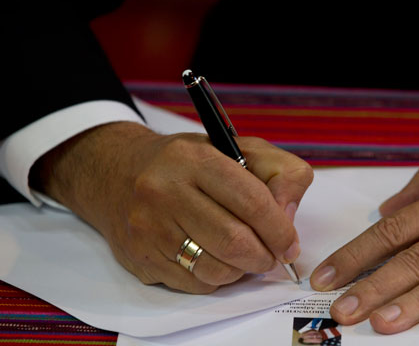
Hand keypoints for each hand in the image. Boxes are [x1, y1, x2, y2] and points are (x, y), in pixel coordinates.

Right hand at [31, 122, 312, 292]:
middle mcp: (165, 191)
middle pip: (234, 242)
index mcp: (194, 159)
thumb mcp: (236, 148)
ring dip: (241, 270)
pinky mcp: (140, 258)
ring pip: (216, 270)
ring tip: (244, 255)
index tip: (290, 244)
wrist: (115, 172)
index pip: (250, 201)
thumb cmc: (186, 163)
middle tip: (272, 256)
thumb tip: (288, 215)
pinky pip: (195, 284)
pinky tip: (216, 259)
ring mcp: (149, 228)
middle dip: (264, 256)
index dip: (279, 229)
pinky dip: (217, 278)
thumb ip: (278, 172)